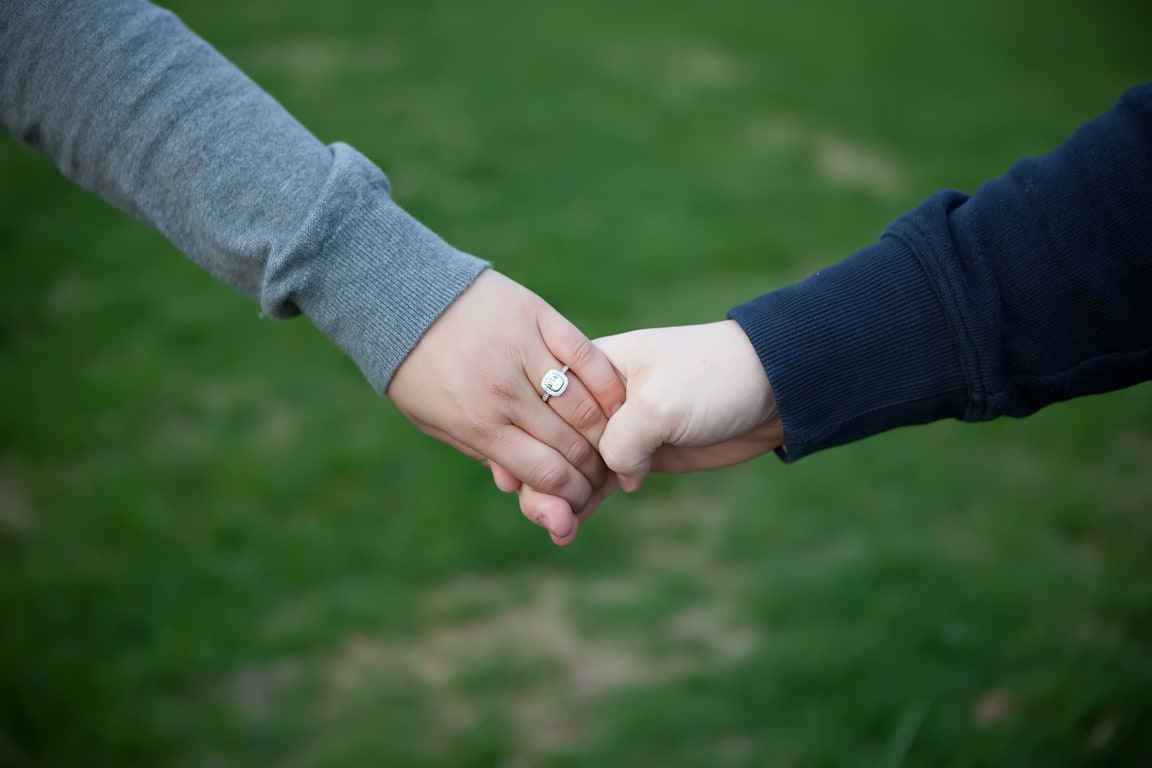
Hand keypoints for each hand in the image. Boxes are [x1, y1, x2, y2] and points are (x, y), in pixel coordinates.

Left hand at [387, 270, 624, 515]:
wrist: (401, 298)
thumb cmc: (418, 370)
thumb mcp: (437, 423)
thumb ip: (485, 454)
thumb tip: (527, 492)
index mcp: (477, 424)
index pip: (544, 472)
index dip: (572, 493)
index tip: (582, 497)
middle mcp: (503, 391)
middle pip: (570, 443)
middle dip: (593, 469)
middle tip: (603, 474)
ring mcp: (523, 350)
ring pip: (584, 404)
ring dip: (606, 432)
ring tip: (612, 442)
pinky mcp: (538, 316)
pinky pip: (586, 355)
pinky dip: (607, 384)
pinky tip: (617, 403)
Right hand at [506, 321, 782, 544]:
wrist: (774, 387)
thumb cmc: (715, 378)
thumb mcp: (661, 404)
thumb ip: (623, 439)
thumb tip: (610, 478)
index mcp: (591, 368)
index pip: (540, 407)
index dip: (523, 444)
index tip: (508, 479)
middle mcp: (596, 399)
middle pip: (550, 443)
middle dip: (540, 480)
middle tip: (549, 517)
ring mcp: (617, 429)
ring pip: (572, 469)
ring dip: (559, 500)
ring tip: (560, 531)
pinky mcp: (640, 456)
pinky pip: (599, 484)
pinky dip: (584, 505)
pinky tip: (569, 531)